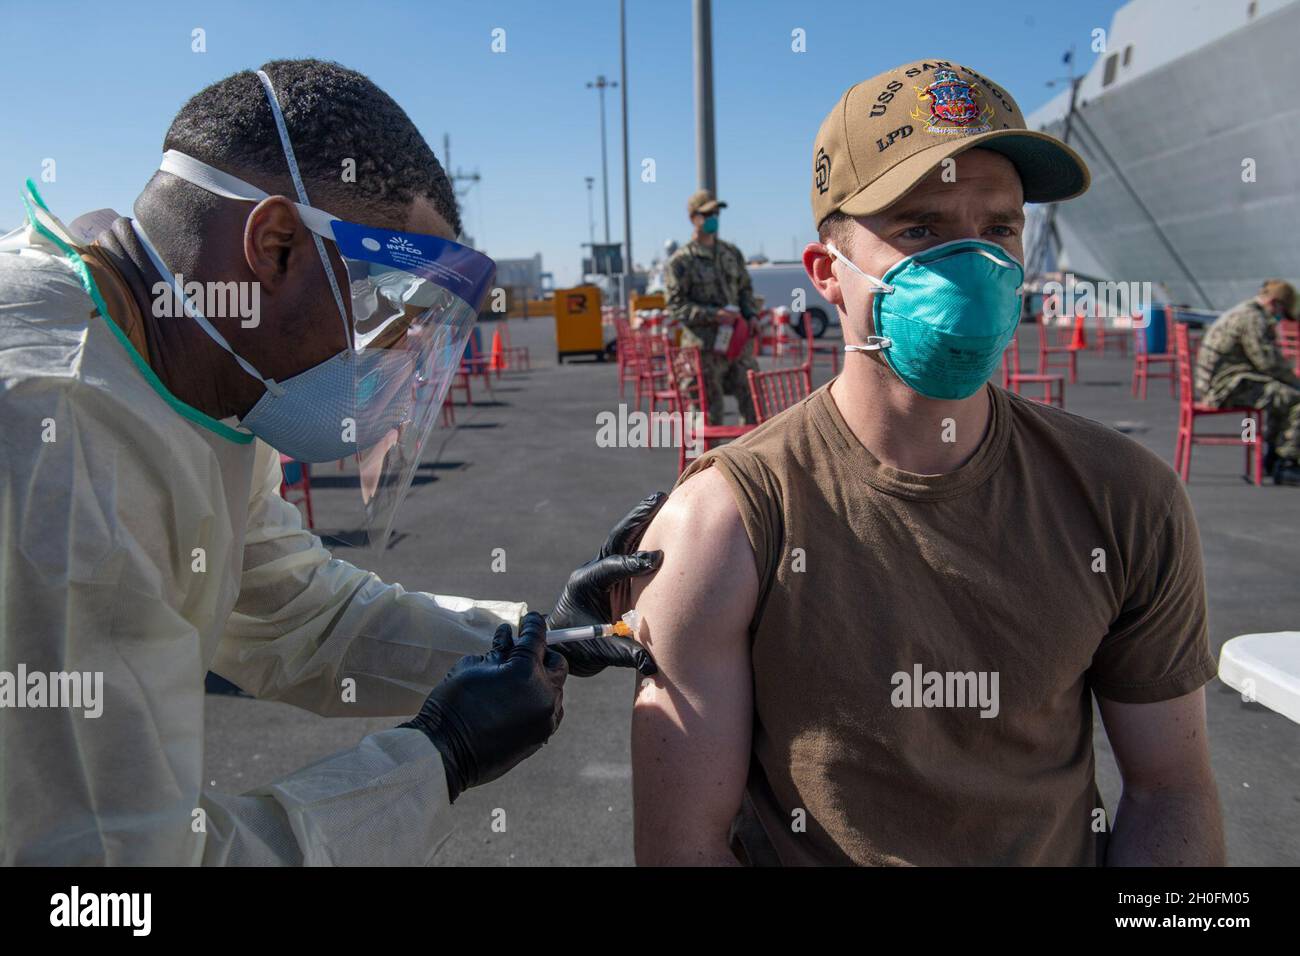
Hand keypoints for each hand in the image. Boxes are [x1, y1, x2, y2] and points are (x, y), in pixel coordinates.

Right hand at [400, 612, 565, 801]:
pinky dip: (538, 702)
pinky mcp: (542, 736)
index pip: (537, 638)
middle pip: (557, 664)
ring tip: (516, 680)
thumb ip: (497, 652)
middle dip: (543, 654)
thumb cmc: (452, 705)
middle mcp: (543, 694)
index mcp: (525, 672)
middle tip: (524, 652)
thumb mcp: (472, 667)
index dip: (533, 624)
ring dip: (541, 680)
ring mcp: (545, 718)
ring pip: (555, 690)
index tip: (531, 619)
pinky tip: (517, 702)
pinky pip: (549, 711)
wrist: (445, 752)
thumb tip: (508, 640)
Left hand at [547, 492, 666, 676]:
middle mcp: (593, 572)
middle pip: (615, 541)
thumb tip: (651, 662)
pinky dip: (644, 534)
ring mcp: (602, 570)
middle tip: (657, 499)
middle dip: (635, 520)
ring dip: (640, 520)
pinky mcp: (612, 574)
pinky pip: (629, 549)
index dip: (632, 564)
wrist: (561, 644)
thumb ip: (623, 654)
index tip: (656, 560)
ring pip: (622, 540)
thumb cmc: (576, 647)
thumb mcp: (597, 652)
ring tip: (659, 500)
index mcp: (584, 585)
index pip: (610, 568)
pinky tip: (661, 521)